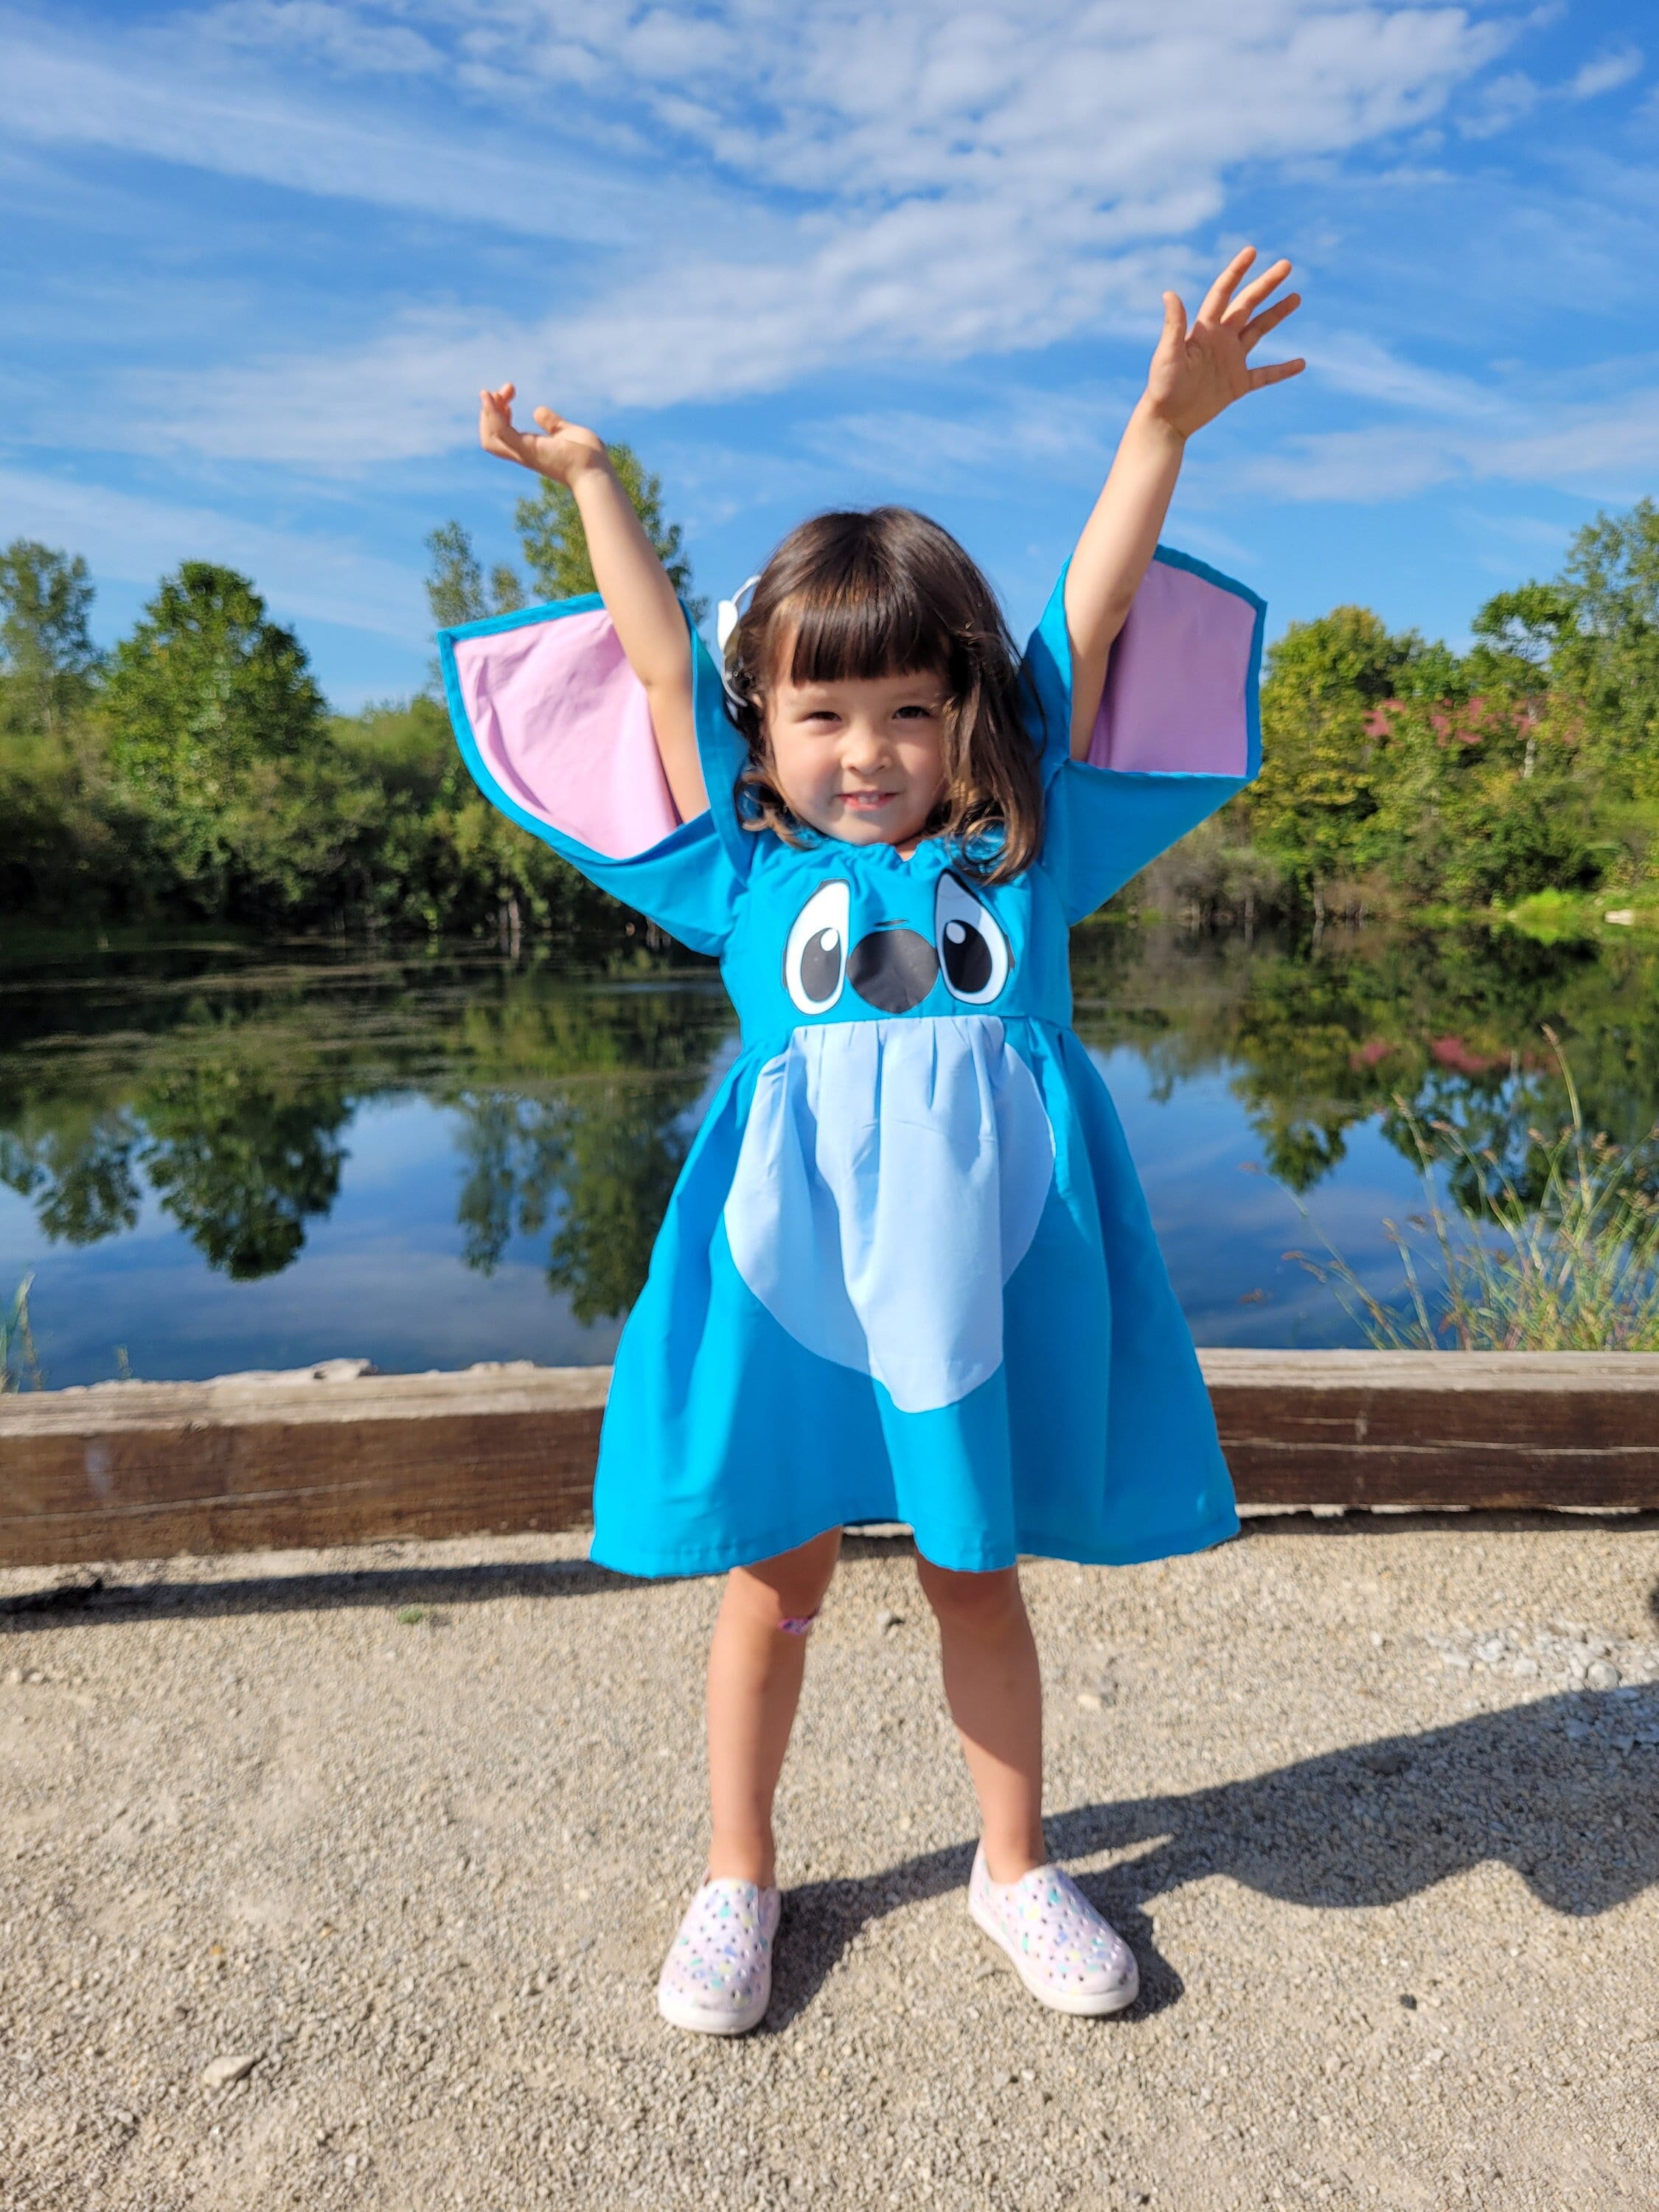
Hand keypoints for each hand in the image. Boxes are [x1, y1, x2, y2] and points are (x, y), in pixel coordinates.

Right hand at [477, 383, 607, 482]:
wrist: (597, 471)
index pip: (502, 433)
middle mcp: (523, 453)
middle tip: (506, 390)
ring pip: (490, 437)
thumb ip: (551, 423)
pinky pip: (501, 432)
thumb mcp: (566, 432)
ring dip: (488, 412)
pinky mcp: (528, 449)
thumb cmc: (587, 457)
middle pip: (491, 436)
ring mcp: (524, 452)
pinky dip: (492, 414)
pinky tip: (491, 397)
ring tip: (495, 392)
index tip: (510, 394)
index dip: (499, 412)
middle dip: (491, 411)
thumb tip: (537, 411)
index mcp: (530, 449)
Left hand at [1143, 248, 1304, 439]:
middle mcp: (1220, 339)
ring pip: (1259, 331)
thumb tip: (1169, 293)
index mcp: (1205, 329)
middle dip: (1266, 284)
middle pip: (1247, 304)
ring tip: (1296, 297)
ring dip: (1277, 314)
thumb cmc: (1162, 386)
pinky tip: (1301, 363)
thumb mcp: (1168, 354)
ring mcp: (1231, 360)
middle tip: (1287, 265)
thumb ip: (1174, 325)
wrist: (1166, 420)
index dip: (1237, 271)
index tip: (1252, 251)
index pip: (1224, 292)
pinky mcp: (1238, 384)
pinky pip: (1265, 375)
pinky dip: (1283, 370)